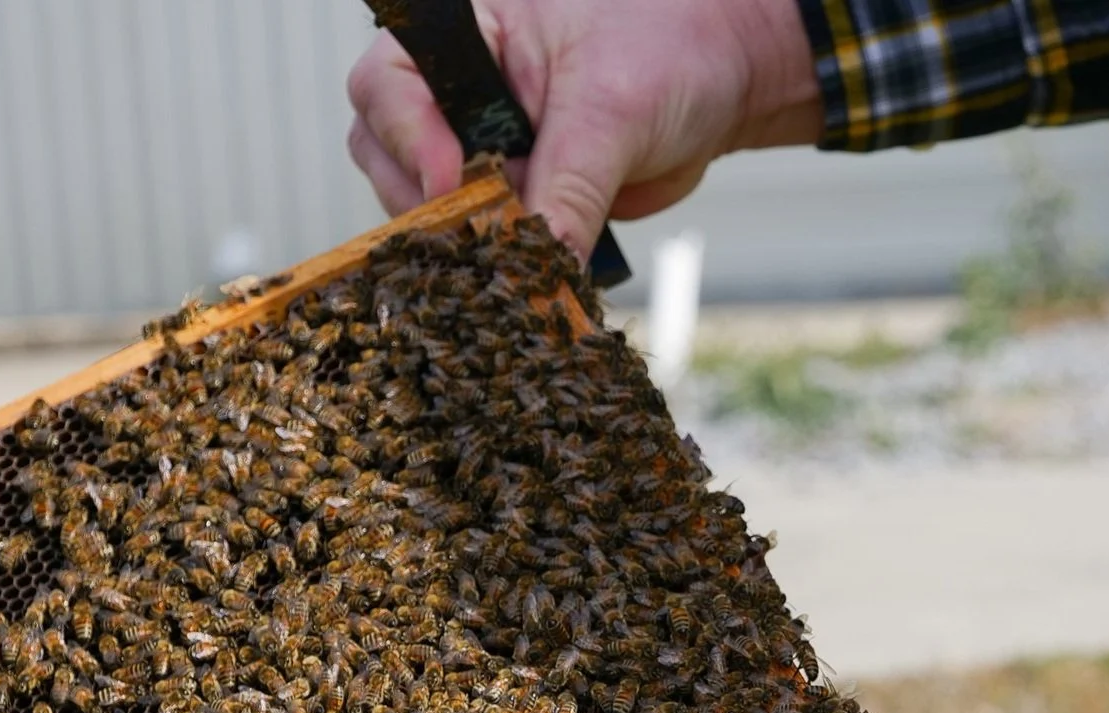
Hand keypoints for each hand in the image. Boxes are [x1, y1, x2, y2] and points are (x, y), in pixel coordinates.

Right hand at [347, 0, 821, 253]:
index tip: (457, 187)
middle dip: (431, 207)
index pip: (388, 85)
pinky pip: (486, 239)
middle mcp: (456, 90)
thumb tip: (542, 261)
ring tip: (514, 269)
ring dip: (466, 246)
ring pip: (431, 208)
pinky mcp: (515, 197)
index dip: (410, 140)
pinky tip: (531, 282)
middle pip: (389, 155)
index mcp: (461, 34)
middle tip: (483, 244)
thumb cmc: (665, 50)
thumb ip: (571, 184)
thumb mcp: (612, 110)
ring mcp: (482, 147)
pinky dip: (502, 266)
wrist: (720, 80)